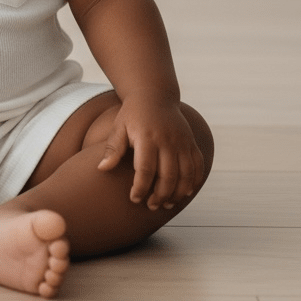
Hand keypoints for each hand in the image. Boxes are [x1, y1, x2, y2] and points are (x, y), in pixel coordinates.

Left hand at [96, 93, 204, 210]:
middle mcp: (167, 139)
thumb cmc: (132, 113)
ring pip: (185, 175)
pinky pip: (198, 166)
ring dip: (177, 193)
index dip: (140, 188)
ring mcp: (182, 141)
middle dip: (160, 196)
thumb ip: (112, 148)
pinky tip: (184, 192)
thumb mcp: (119, 126)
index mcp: (146, 136)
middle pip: (168, 176)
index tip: (134, 199)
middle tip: (150, 206)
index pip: (145, 169)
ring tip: (166, 204)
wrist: (154, 95)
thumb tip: (102, 169)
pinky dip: (193, 182)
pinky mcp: (191, 142)